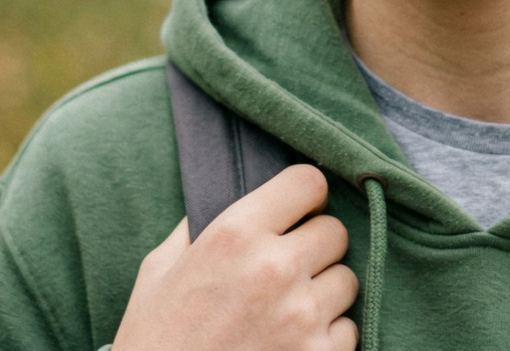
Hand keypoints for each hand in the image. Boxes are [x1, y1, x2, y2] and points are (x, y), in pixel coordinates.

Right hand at [113, 164, 358, 350]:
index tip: (298, 210)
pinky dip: (328, 335)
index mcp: (235, 235)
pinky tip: (294, 343)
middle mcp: (274, 268)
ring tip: (289, 310)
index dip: (305, 195)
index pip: (308, 182)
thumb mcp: (160, 272)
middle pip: (335, 229)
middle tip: (289, 266)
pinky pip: (349, 328)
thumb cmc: (152, 343)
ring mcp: (301, 316)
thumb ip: (200, 226)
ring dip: (324, 291)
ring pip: (346, 278)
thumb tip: (233, 195)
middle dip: (315, 245)